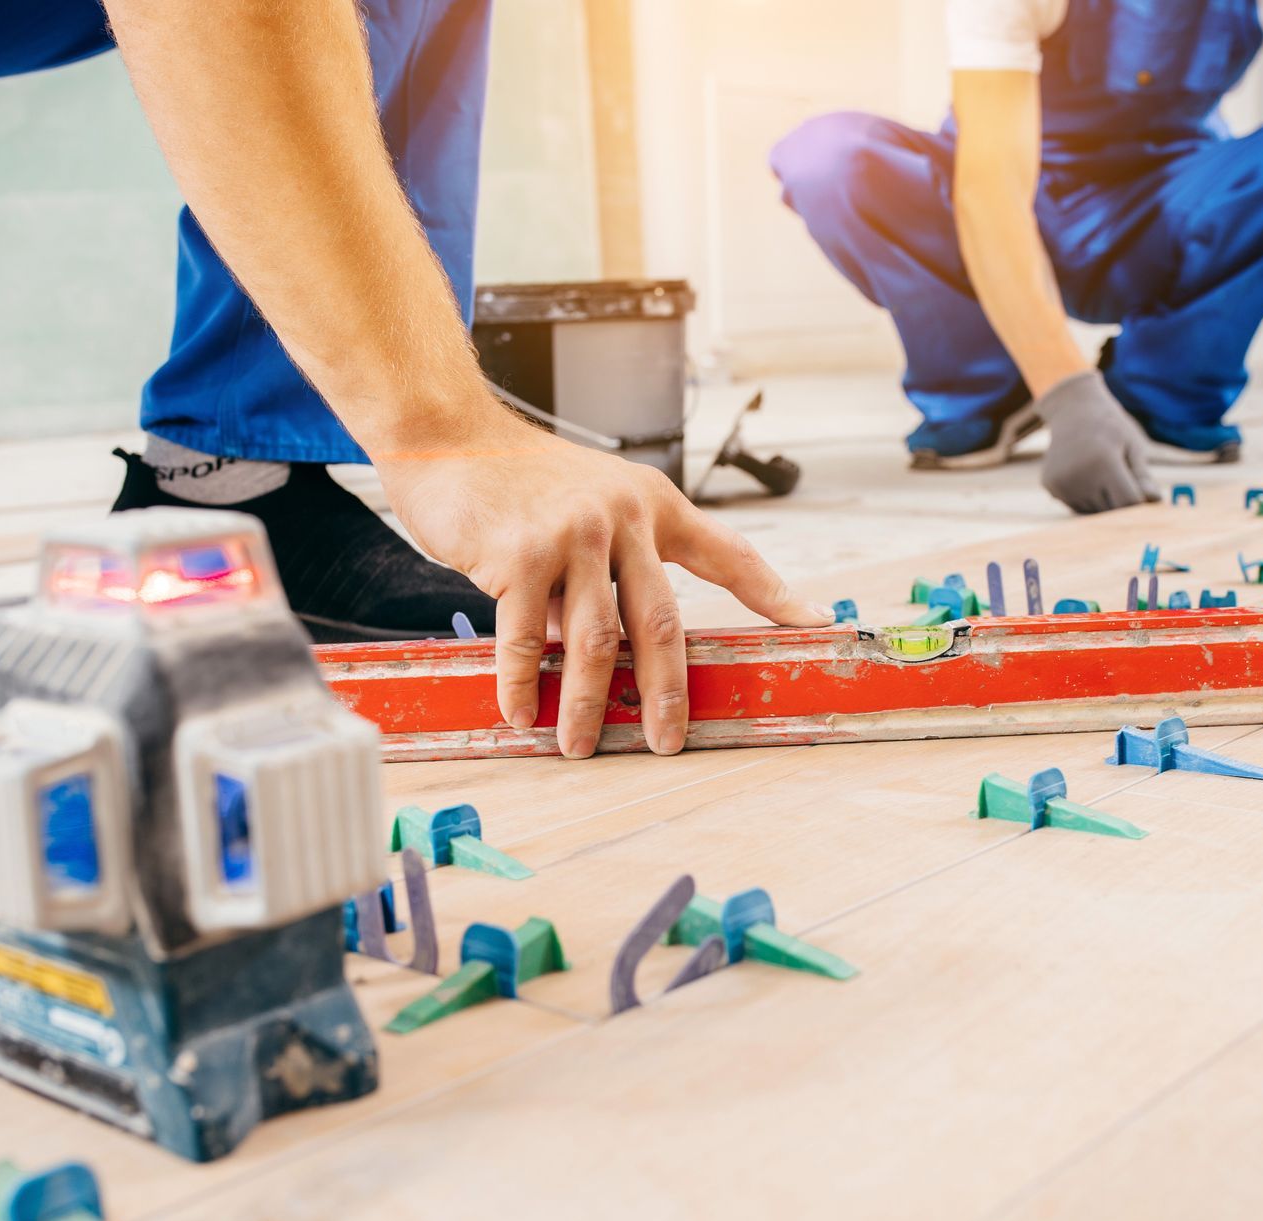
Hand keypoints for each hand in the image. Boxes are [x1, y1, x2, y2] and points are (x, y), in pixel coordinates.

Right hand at [380, 402, 831, 758]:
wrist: (448, 434)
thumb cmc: (517, 479)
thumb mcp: (582, 510)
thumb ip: (600, 578)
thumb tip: (596, 657)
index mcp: (653, 504)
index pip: (729, 553)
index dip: (774, 593)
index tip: (814, 623)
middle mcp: (623, 517)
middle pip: (662, 622)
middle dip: (666, 692)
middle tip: (667, 740)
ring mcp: (572, 534)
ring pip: (595, 640)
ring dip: (585, 703)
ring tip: (578, 743)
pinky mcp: (518, 553)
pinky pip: (524, 637)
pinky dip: (521, 683)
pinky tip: (521, 711)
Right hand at [1032, 371, 1160, 513]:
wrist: (1072, 410)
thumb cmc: (1110, 426)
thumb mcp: (1132, 445)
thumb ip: (1142, 475)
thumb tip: (1156, 500)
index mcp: (1103, 462)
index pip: (1128, 502)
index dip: (1139, 500)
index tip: (1142, 491)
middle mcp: (1078, 475)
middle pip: (1110, 510)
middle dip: (1120, 501)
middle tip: (1119, 474)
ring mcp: (1061, 483)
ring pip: (1092, 512)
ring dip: (1102, 501)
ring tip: (1100, 472)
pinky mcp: (1050, 487)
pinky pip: (1076, 506)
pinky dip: (1085, 498)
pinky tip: (1084, 474)